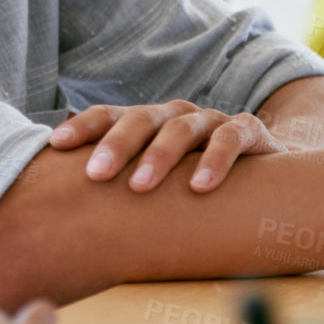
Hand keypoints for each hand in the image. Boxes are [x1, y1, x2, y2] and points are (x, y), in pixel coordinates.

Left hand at [48, 101, 284, 191]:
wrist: (268, 176)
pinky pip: (230, 139)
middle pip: (141, 119)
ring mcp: (212, 120)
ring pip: (181, 128)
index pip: (109, 116)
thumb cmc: (196, 181)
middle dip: (116, 145)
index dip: (83, 127)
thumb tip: (63, 208)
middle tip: (94, 174)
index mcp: (148, 122)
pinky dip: (216, 160)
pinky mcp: (249, 131)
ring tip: (139, 186)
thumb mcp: (161, 179)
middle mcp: (176, 115)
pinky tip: (200, 187)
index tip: (55, 145)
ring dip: (159, 156)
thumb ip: (123, 183)